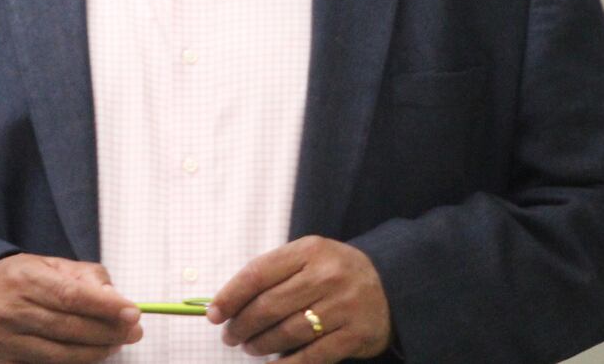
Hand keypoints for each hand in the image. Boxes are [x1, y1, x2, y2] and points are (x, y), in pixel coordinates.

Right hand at [0, 253, 142, 363]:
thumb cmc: (22, 279)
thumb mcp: (51, 265)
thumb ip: (86, 277)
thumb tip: (116, 299)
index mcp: (23, 279)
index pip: (70, 295)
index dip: (105, 306)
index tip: (133, 312)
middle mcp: (10, 311)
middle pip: (69, 329)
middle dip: (108, 332)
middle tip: (134, 331)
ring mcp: (3, 341)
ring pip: (61, 355)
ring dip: (95, 352)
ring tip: (115, 344)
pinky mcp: (0, 363)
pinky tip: (87, 353)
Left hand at [207, 236, 391, 361]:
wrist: (390, 285)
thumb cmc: (335, 272)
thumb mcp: (309, 258)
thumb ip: (273, 274)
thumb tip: (227, 302)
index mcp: (309, 250)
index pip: (258, 273)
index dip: (230, 296)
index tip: (213, 313)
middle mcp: (327, 276)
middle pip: (269, 306)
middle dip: (242, 326)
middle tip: (230, 336)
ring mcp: (343, 306)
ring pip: (287, 332)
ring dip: (261, 346)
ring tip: (250, 349)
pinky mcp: (355, 335)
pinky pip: (312, 356)